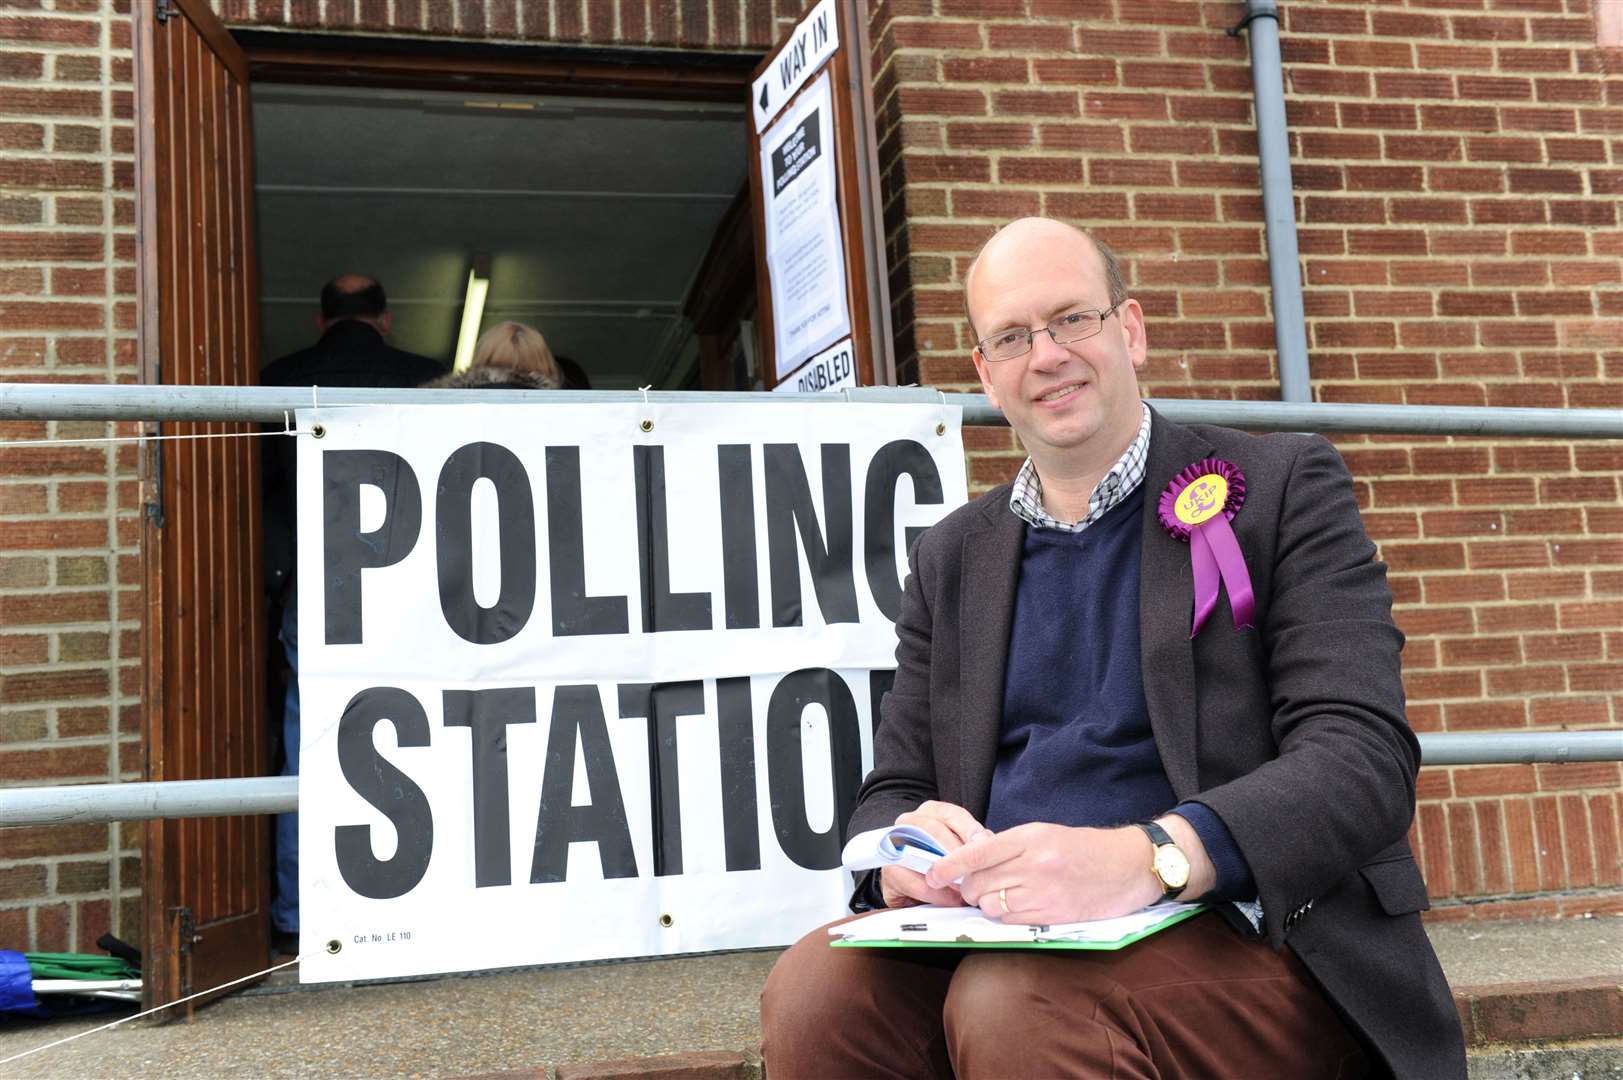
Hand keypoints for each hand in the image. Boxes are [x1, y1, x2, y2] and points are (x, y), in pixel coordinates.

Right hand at [878, 801, 987, 908]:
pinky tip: (951, 898)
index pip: (950, 814)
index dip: (969, 828)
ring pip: (920, 853)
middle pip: (933, 830)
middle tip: (974, 869)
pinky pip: (914, 881)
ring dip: (945, 872)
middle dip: (956, 851)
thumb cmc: (937, 863)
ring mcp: (895, 847)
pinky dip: (935, 892)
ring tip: (965, 887)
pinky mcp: (890, 873)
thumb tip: (989, 845)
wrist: (910, 884)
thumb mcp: (957, 849)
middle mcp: (909, 824)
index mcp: (929, 813)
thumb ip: (971, 844)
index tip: (984, 843)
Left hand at [927, 823, 1163, 924]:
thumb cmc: (1085, 848)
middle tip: (972, 885)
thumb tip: (971, 860)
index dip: (949, 866)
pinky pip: (1011, 922)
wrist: (1129, 867)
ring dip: (987, 903)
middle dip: (968, 887)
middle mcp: (1035, 865)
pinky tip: (1018, 906)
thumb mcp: (1045, 833)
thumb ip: (1009, 846)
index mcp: (1031, 837)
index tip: (932, 874)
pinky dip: (1006, 917)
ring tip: (1001, 894)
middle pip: (978, 883)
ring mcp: (1044, 893)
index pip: (978, 852)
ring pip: (990, 906)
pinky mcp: (1053, 917)